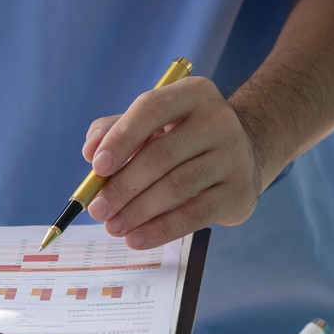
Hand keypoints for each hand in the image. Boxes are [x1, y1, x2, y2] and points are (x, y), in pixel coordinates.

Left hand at [81, 76, 267, 249]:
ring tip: (113, 227)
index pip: (151, 108)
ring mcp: (233, 155)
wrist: (242, 157)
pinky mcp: (239, 190)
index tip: (96, 167)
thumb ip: (116, 131)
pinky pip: (195, 214)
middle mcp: (218, 119)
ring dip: (138, 211)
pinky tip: (137, 239)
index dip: (121, 138)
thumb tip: (91, 151)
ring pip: (177, 186)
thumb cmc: (184, 140)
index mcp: (192, 94)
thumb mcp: (153, 125)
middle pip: (161, 154)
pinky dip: (162, 229)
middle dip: (123, 186)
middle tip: (98, 210)